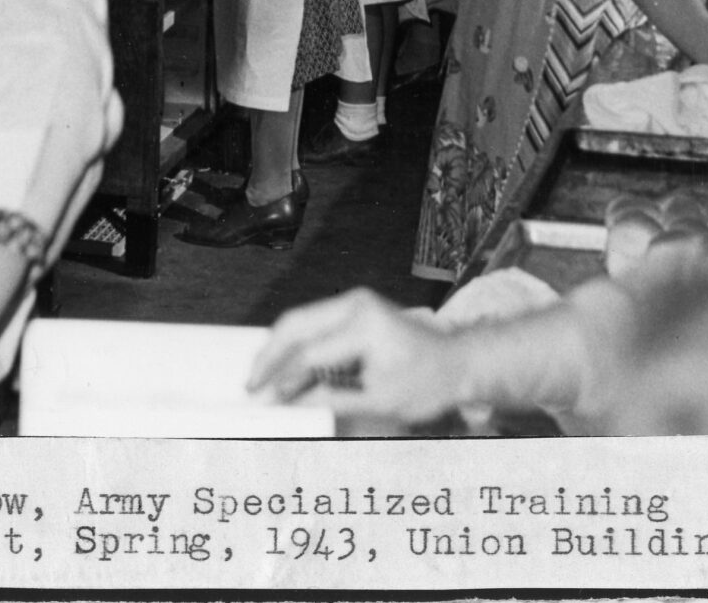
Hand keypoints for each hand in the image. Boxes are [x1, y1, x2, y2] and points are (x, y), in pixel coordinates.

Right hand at [247, 289, 468, 421]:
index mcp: (363, 323)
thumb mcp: (377, 399)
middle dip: (269, 355)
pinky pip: (314, 323)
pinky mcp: (353, 309)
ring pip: (300, 320)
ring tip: (260, 378)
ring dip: (279, 348)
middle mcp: (355, 303)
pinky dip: (296, 344)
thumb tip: (287, 404)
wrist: (457, 364)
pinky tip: (284, 367)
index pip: (309, 352)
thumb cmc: (427, 382)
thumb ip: (328, 399)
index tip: (263, 400)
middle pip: (295, 324)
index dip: (282, 379)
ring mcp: (354, 302)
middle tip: (249, 385)